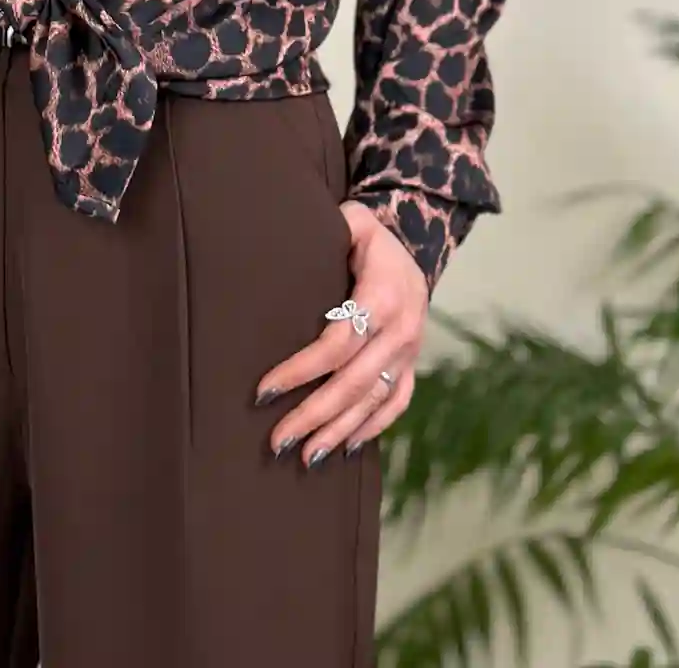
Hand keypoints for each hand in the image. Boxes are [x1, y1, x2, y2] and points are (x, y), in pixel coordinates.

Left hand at [253, 202, 426, 465]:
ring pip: (374, 400)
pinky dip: (372, 428)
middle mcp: (402, 330)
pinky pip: (396, 404)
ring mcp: (410, 353)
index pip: (339, 343)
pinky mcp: (412, 366)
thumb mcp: (354, 221)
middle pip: (354, 382)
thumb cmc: (368, 236)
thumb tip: (285, 240)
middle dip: (314, 413)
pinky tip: (343, 447)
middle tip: (277, 439)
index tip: (264, 389)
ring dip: (338, 430)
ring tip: (305, 457)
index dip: (302, 369)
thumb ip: (331, 230)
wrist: (414, 248)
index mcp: (385, 295)